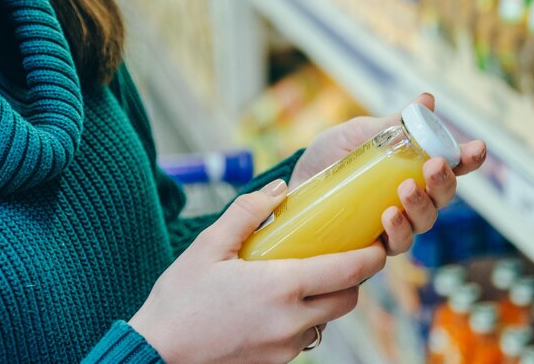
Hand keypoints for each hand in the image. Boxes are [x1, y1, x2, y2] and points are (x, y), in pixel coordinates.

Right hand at [130, 180, 385, 363]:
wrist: (157, 354)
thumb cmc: (180, 298)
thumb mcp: (209, 245)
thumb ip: (248, 211)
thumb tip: (280, 188)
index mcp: (281, 287)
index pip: (348, 271)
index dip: (371, 257)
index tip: (377, 243)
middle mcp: (292, 321)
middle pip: (348, 299)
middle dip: (353, 278)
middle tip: (341, 256)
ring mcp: (285, 347)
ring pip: (328, 320)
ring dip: (329, 298)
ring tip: (308, 277)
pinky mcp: (275, 363)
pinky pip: (306, 337)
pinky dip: (306, 318)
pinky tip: (281, 303)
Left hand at [289, 93, 485, 255]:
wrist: (294, 182)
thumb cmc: (330, 157)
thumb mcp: (358, 135)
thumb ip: (391, 124)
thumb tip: (427, 100)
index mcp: (412, 167)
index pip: (450, 164)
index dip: (467, 158)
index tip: (477, 149)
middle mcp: (410, 197)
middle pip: (442, 196)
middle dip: (444, 182)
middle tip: (433, 166)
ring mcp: (395, 222)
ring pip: (424, 221)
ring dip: (421, 206)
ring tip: (406, 189)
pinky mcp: (374, 244)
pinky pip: (397, 243)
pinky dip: (398, 230)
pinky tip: (389, 215)